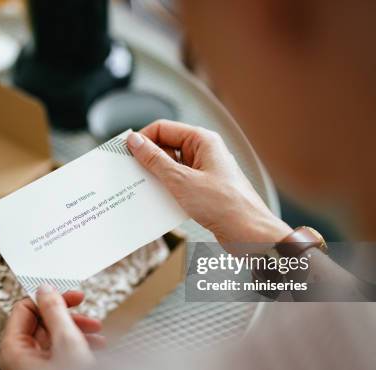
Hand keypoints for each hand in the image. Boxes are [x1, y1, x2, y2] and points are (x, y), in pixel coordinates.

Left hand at [0, 285, 104, 369]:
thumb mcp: (66, 342)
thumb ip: (54, 311)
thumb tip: (45, 291)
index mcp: (13, 351)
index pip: (24, 309)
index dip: (49, 299)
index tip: (71, 297)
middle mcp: (20, 361)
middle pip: (41, 324)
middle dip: (69, 318)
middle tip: (87, 317)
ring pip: (54, 339)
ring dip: (78, 332)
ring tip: (97, 336)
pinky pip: (60, 354)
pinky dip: (78, 347)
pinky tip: (95, 348)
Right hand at [126, 120, 291, 244]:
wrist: (250, 234)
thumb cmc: (225, 205)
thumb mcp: (181, 180)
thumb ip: (155, 160)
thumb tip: (136, 142)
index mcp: (203, 140)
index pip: (164, 128)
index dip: (143, 139)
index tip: (125, 152)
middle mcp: (204, 152)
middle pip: (166, 147)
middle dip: (148, 160)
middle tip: (130, 173)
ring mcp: (204, 172)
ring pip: (171, 168)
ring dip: (156, 178)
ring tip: (142, 189)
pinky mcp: (203, 190)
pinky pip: (178, 184)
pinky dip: (166, 191)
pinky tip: (156, 202)